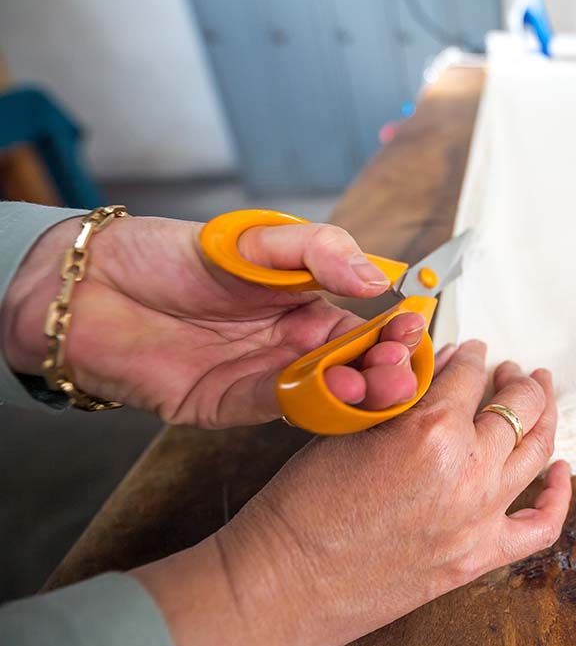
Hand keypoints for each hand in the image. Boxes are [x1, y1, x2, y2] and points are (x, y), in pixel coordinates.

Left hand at [0, 214, 422, 426]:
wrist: (93, 283)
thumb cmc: (174, 253)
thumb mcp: (260, 239)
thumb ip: (322, 252)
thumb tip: (380, 279)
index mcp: (311, 310)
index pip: (370, 332)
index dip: (396, 335)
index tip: (413, 330)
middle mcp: (293, 350)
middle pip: (356, 371)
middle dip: (386, 373)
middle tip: (400, 367)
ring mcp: (263, 380)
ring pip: (324, 396)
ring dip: (356, 394)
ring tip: (375, 383)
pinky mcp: (226, 405)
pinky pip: (274, 406)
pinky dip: (305, 401)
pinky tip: (331, 389)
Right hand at [132, 341, 572, 645]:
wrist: (284, 582)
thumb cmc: (303, 506)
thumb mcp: (350, 428)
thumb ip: (403, 396)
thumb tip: (441, 367)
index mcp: (431, 430)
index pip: (470, 373)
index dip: (471, 355)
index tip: (470, 351)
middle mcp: (467, 471)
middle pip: (518, 406)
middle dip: (515, 378)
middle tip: (510, 370)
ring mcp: (479, 517)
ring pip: (538, 451)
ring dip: (544, 415)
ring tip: (539, 397)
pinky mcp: (478, 557)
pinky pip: (540, 525)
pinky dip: (558, 494)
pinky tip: (560, 469)